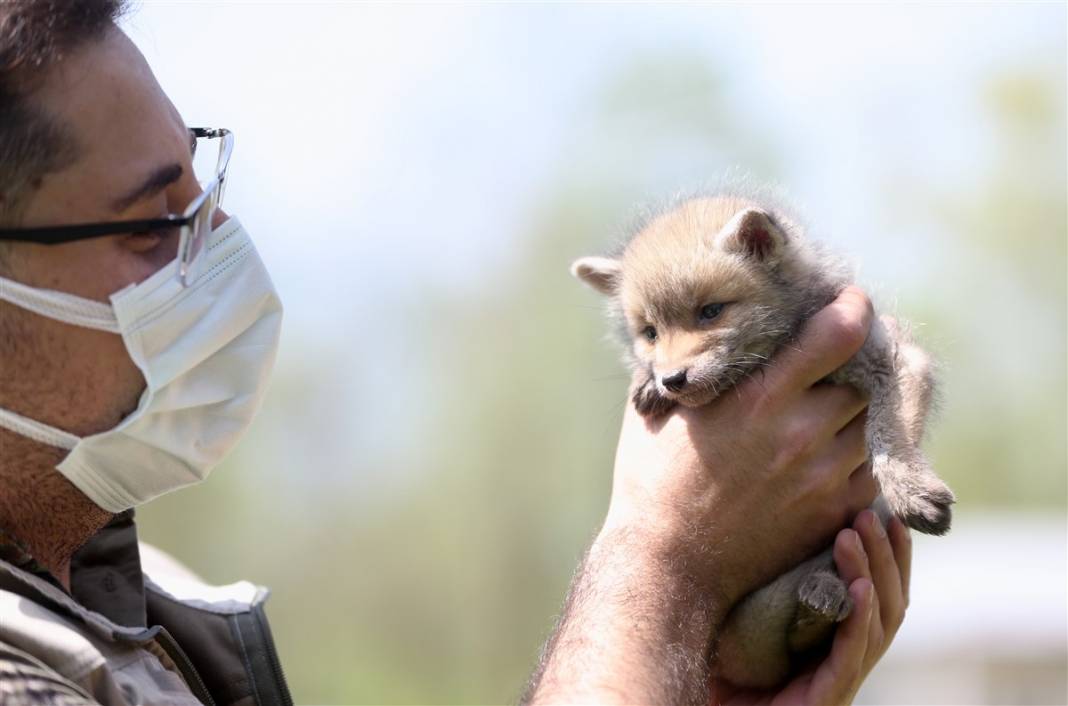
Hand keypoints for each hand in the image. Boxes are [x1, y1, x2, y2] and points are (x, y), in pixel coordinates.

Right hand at [603, 286, 879, 615]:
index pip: (840, 333)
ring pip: (877, 420)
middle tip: (848, 351)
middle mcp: (802, 431)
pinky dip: (862, 451)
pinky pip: (874, 467)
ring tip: (838, 400)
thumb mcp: (659, 407)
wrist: (669, 563)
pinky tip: (833, 446)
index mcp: (760, 396)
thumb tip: (685, 326)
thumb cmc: (653, 480)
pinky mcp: (835, 510)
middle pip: (868, 374)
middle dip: (862, 357)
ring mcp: (825, 474)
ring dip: (863, 405)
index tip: (848, 304)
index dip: (852, 309)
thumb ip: (687, 362)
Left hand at [710, 512, 912, 705]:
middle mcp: (848, 660)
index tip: (886, 514)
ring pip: (877, 623)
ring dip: (870, 573)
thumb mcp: (749, 618)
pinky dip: (860, 619)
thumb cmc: (725, 671)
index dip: (889, 557)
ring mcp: (842, 681)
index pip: (878, 595)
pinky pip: (852, 654)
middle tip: (870, 513)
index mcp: (837, 642)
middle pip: (888, 603)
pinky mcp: (829, 697)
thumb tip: (757, 522)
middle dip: (885, 555)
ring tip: (855, 535)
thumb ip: (766, 585)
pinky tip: (860, 587)